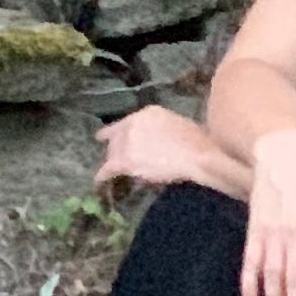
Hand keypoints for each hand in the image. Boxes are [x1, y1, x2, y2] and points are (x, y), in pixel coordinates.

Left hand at [97, 103, 218, 193]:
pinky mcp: (125, 160)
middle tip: (116, 160)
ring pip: (112, 153)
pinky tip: (99, 181)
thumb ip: (160, 129)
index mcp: (148, 113)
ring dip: (113, 162)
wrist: (196, 155)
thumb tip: (155, 141)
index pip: (125, 122)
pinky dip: (103, 175)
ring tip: (111, 171)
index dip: (114, 131)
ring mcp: (128, 141)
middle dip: (115, 149)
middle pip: (117, 138)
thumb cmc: (197, 141)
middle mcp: (134, 124)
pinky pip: (108, 169)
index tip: (104, 136)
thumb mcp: (177, 124)